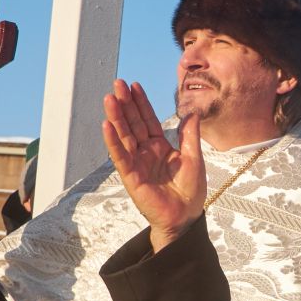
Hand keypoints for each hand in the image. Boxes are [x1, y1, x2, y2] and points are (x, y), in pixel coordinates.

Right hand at [103, 79, 206, 250]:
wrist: (186, 217)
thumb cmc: (190, 191)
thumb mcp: (193, 158)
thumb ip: (189, 136)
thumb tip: (191, 113)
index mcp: (160, 147)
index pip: (148, 120)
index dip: (141, 103)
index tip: (134, 85)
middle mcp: (145, 152)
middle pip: (133, 124)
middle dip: (125, 104)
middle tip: (117, 84)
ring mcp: (137, 163)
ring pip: (124, 136)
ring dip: (116, 117)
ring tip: (109, 98)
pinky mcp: (131, 177)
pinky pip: (120, 157)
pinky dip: (113, 142)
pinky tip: (106, 126)